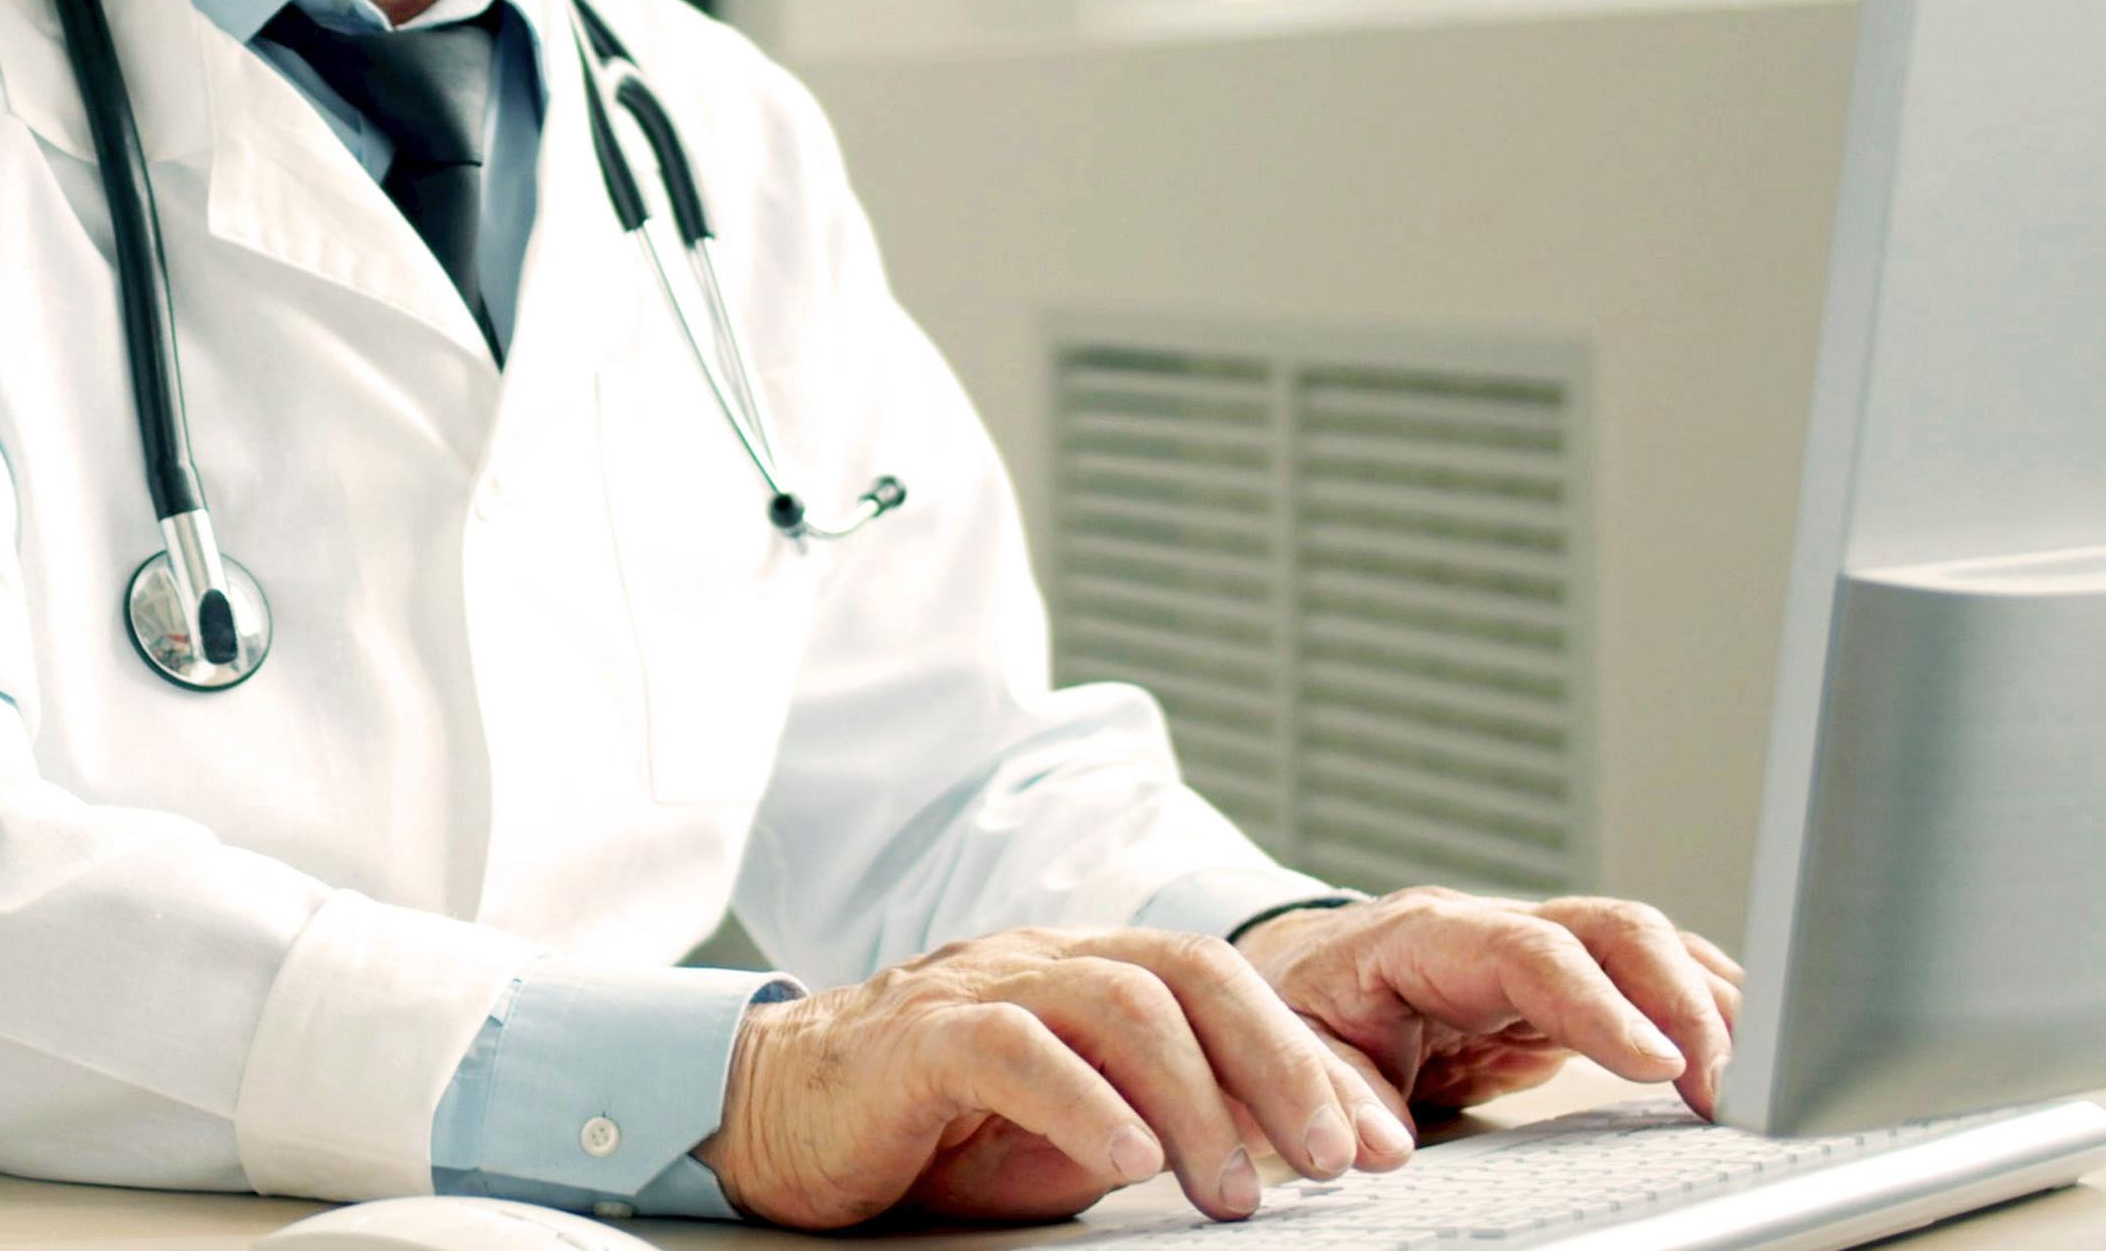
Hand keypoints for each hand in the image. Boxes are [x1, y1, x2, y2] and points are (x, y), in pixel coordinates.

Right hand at [692, 926, 1418, 1229]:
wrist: (767, 1118)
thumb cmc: (927, 1134)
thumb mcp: (1067, 1137)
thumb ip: (1155, 1128)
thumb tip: (1281, 1167)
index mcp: (1087, 976)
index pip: (1225, 990)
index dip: (1315, 1060)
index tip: (1390, 1144)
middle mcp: (1043, 962)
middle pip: (1192, 974)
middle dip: (1286, 1065)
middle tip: (1347, 1160)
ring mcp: (978, 988)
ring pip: (1118, 1003)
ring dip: (1198, 1102)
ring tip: (1239, 1194)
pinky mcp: (913, 1037)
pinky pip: (1012, 1048)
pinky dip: (1084, 1102)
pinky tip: (1129, 1162)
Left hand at [1233, 888, 1745, 1119]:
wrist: (1296, 976)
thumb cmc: (1298, 1011)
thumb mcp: (1290, 1049)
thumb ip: (1332, 1090)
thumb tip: (1380, 1147)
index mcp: (1423, 937)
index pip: (1529, 953)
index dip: (1599, 1005)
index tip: (1658, 1065)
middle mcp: (1493, 930)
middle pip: (1612, 931)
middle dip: (1684, 1002)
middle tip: (1731, 1089)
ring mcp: (1539, 950)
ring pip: (1650, 949)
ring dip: (1713, 1008)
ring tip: (1761, 1084)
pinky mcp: (1571, 989)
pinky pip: (1654, 982)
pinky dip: (1707, 1013)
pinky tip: (1747, 1059)